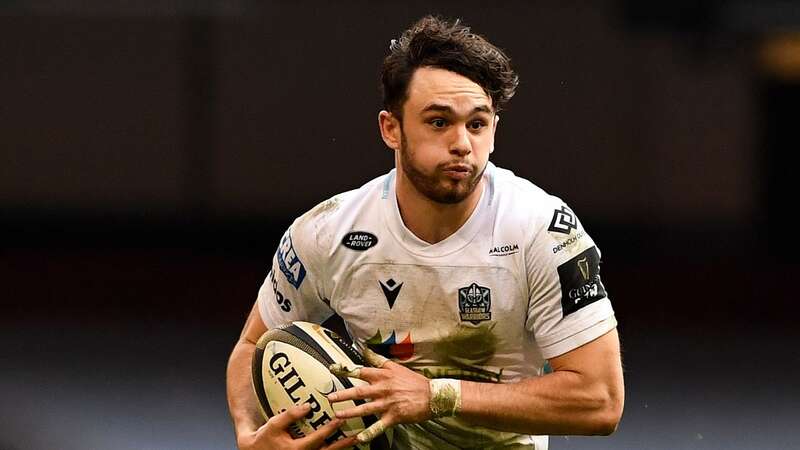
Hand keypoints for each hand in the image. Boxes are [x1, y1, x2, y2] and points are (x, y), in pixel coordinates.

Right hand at [237, 403, 357, 449]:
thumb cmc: (265, 438)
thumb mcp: (274, 425)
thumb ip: (290, 415)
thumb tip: (308, 406)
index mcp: (297, 449)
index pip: (318, 438)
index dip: (330, 429)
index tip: (340, 419)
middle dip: (344, 444)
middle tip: (358, 436)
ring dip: (342, 448)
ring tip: (356, 440)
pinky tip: (344, 445)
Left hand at [327, 351, 431, 443]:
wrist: (433, 395)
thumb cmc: (414, 381)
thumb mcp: (396, 367)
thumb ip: (379, 361)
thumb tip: (366, 350)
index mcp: (383, 375)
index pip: (361, 371)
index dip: (346, 369)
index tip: (332, 368)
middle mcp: (383, 389)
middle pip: (359, 391)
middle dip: (343, 394)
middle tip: (330, 397)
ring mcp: (388, 403)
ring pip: (365, 408)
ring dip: (350, 412)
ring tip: (337, 415)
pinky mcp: (393, 416)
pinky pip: (378, 426)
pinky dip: (369, 433)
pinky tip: (359, 438)